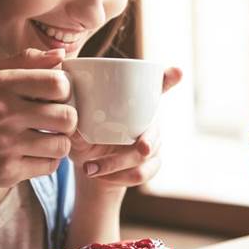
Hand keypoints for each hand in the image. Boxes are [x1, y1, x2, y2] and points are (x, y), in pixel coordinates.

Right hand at [0, 48, 76, 189]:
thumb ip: (29, 60)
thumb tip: (61, 54)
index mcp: (3, 84)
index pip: (58, 83)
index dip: (65, 92)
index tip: (56, 98)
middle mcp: (3, 112)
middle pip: (67, 117)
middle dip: (67, 122)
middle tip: (56, 123)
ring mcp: (5, 143)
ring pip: (62, 145)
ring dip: (59, 143)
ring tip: (46, 139)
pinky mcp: (7, 170)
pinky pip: (50, 166)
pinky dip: (48, 162)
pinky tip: (34, 155)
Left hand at [68, 67, 181, 190]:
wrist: (91, 167)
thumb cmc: (86, 136)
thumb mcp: (77, 126)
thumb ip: (75, 119)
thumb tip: (70, 110)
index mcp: (135, 103)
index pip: (158, 87)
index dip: (169, 78)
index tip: (177, 71)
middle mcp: (149, 121)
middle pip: (154, 129)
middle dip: (149, 139)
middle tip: (141, 147)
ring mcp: (153, 144)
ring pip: (144, 156)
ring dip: (116, 164)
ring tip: (90, 169)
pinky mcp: (151, 166)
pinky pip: (142, 174)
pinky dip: (117, 178)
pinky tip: (99, 176)